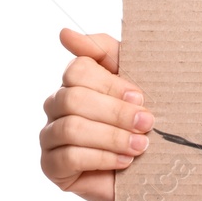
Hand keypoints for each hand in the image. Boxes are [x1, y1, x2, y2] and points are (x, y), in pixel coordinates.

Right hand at [39, 28, 153, 200]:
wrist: (151, 165)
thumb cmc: (141, 117)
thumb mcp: (133, 77)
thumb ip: (104, 51)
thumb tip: (64, 34)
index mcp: (75, 80)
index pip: (78, 69)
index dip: (111, 83)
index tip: (140, 96)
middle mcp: (56, 105)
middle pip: (73, 98)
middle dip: (115, 112)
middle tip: (147, 122)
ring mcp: (50, 136)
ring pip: (71, 128)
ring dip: (112, 136)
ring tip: (141, 145)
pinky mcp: (52, 167)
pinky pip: (69, 158)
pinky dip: (102, 158)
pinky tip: (124, 161)